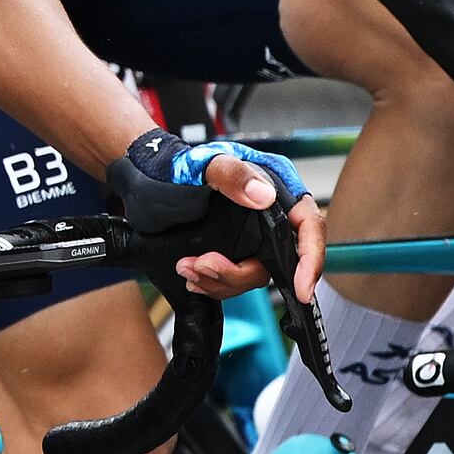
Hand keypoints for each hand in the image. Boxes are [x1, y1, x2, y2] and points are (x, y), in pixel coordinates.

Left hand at [111, 127, 323, 299]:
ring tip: (187, 267)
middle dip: (240, 273)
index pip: (308, 225)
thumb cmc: (173, 166)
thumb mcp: (201, 165)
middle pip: (279, 260)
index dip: (311, 258)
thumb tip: (264, 196)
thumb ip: (232, 175)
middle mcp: (268, 213)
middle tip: (203, 266)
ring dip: (220, 280)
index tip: (301, 288)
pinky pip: (234, 280)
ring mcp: (251, 235)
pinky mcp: (232, 251)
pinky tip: (191, 274)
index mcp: (274, 185)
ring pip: (254, 275)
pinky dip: (213, 284)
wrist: (142, 181)